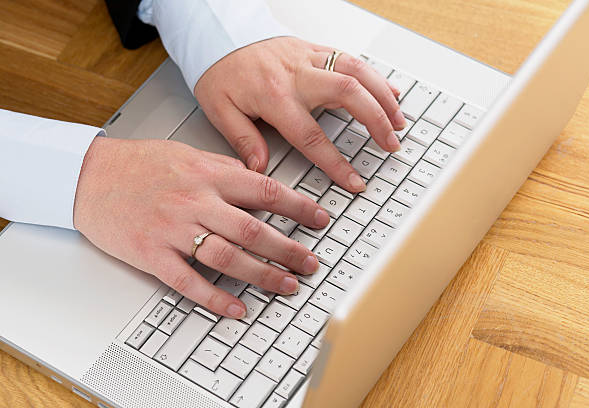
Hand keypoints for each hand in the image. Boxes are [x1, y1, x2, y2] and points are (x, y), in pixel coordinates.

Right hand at [73, 137, 328, 317]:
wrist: (89, 176)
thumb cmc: (139, 164)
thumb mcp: (188, 153)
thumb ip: (224, 169)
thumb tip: (257, 180)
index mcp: (208, 175)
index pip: (265, 191)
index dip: (298, 207)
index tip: (319, 219)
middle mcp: (195, 202)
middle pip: (252, 230)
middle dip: (288, 249)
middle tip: (311, 263)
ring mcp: (174, 230)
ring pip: (227, 257)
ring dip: (262, 275)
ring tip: (287, 285)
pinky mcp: (152, 255)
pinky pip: (189, 282)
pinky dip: (215, 299)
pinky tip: (236, 309)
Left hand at [195, 37, 404, 192]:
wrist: (219, 34)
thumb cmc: (219, 71)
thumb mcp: (220, 110)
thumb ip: (243, 140)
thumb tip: (260, 169)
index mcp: (274, 96)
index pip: (312, 136)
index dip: (336, 163)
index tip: (354, 181)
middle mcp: (297, 74)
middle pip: (348, 94)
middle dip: (376, 121)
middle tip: (391, 144)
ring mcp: (308, 58)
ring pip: (356, 71)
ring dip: (383, 96)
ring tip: (399, 120)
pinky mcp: (314, 49)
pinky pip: (350, 58)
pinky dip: (374, 75)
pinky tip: (390, 90)